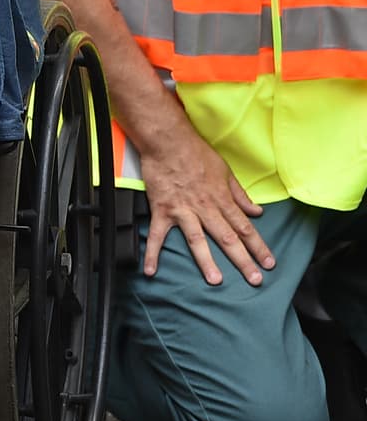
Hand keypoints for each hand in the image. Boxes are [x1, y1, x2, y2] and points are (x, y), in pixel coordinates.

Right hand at [140, 121, 273, 286]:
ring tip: (216, 280)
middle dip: (243, 260)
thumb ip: (240, 194)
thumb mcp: (225, 171)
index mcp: (222, 199)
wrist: (168, 140)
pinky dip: (153, 253)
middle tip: (254, 279)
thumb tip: (256, 211)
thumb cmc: (196, 152)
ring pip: (198, 239)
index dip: (258, 246)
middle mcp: (205, 208)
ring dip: (207, 261)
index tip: (269, 263)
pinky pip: (157, 235)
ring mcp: (183, 210)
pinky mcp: (163, 210)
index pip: (244, 227)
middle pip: (227, 238)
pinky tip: (152, 270)